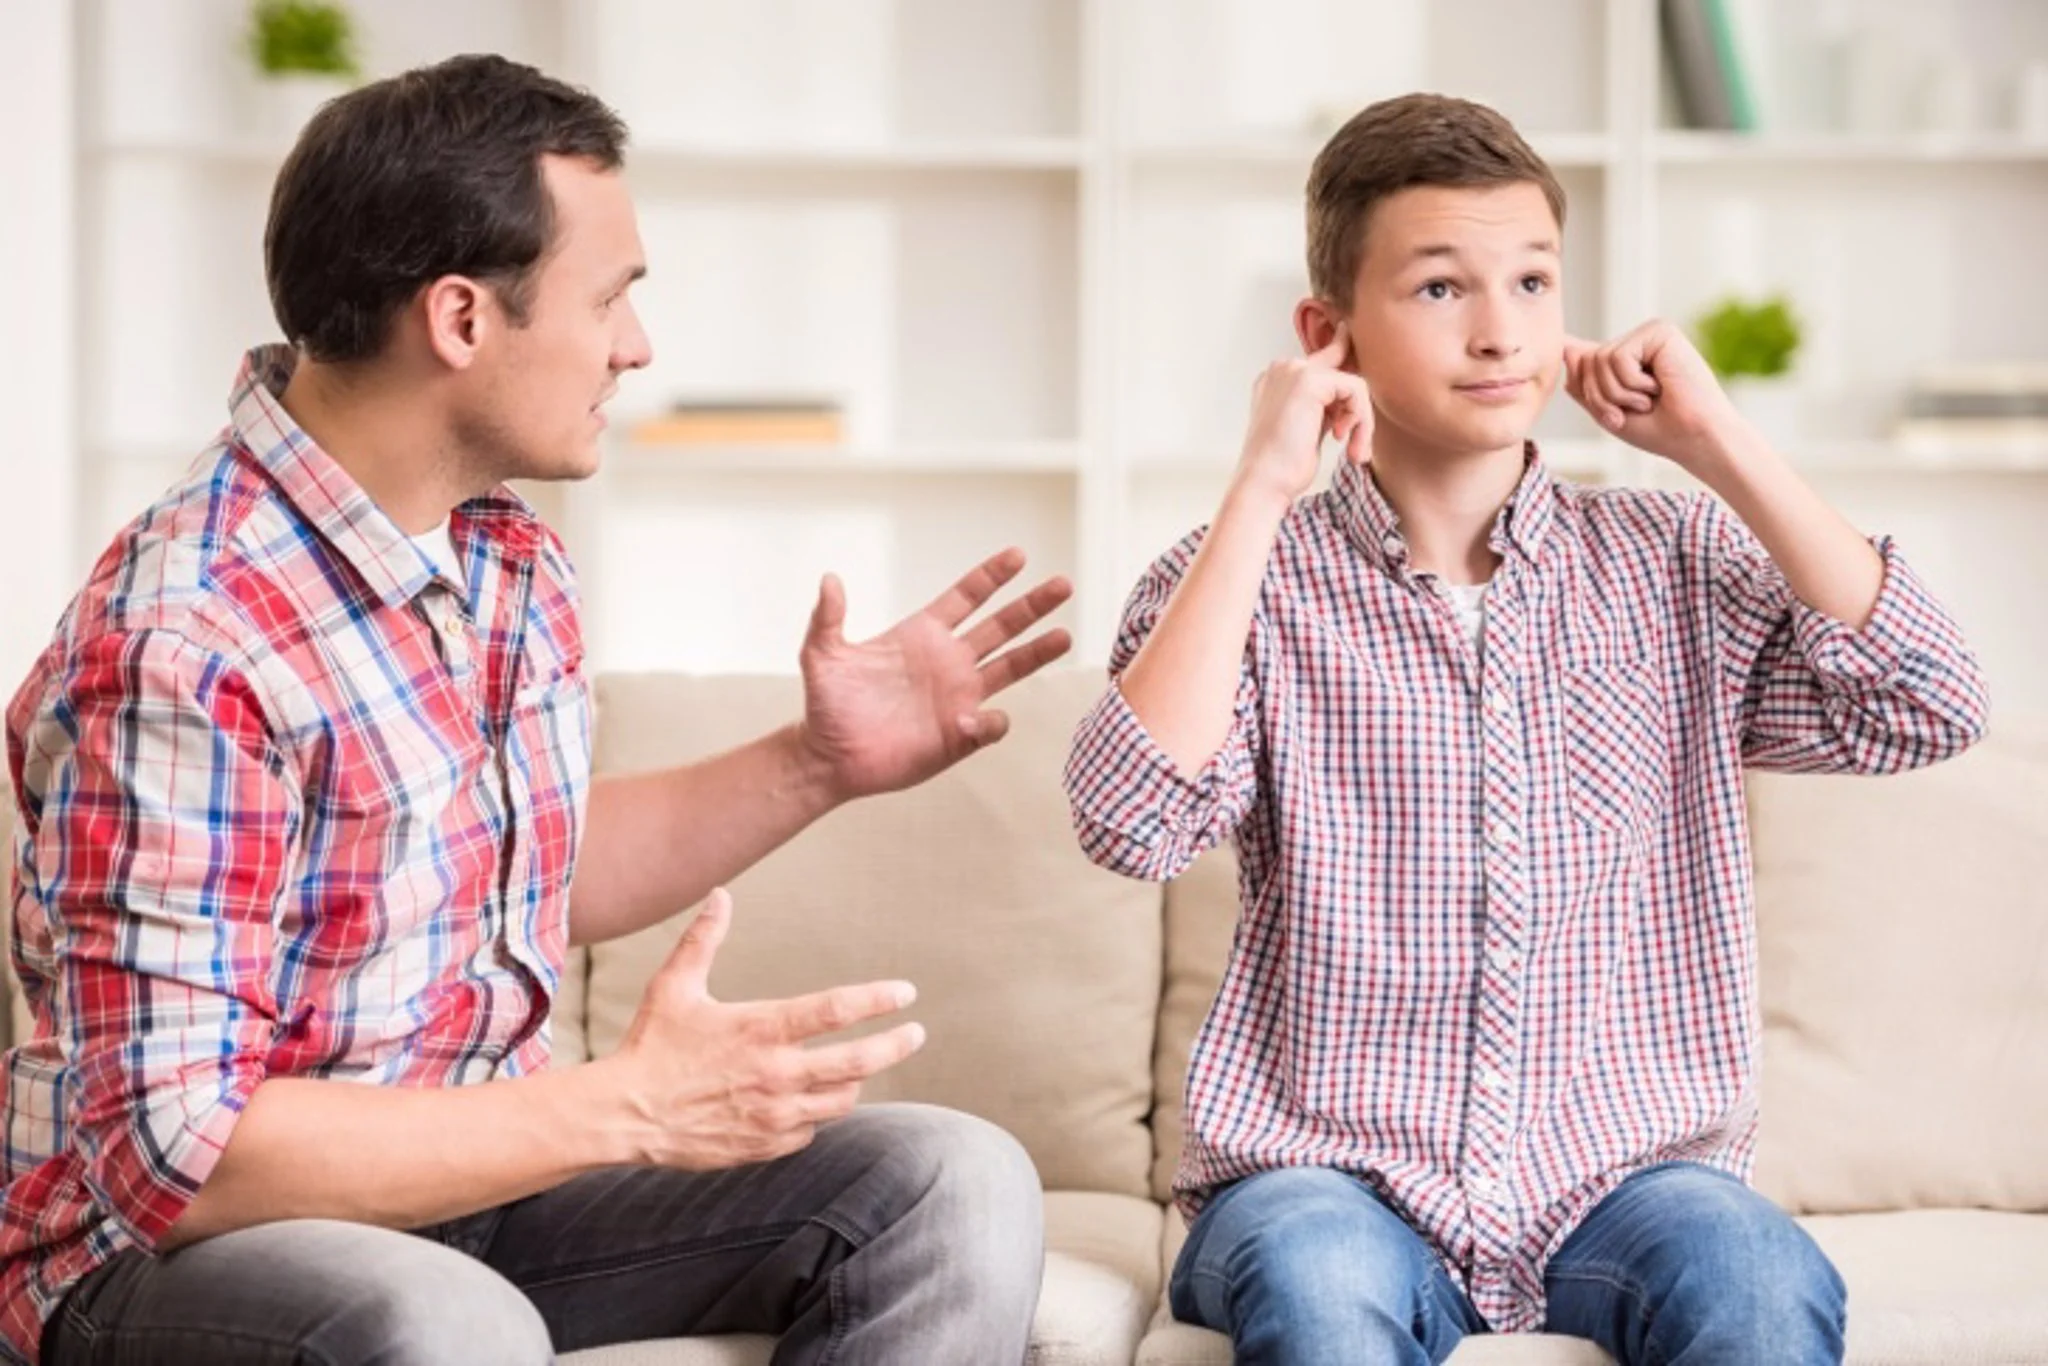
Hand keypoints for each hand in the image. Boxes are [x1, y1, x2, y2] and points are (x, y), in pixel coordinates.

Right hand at [606, 888, 925, 1169]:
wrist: (625, 1115)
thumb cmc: (651, 1045)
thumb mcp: (674, 986)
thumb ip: (703, 940)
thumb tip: (720, 895)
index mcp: (762, 1028)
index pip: (838, 1010)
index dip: (879, 999)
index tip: (906, 993)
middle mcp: (777, 1073)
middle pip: (860, 1061)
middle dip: (896, 1045)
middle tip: (915, 1034)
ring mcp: (775, 1114)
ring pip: (842, 1099)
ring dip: (855, 1080)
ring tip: (859, 1066)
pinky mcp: (766, 1145)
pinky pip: (810, 1130)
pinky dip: (816, 1114)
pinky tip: (808, 1101)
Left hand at [795, 549, 1072, 800]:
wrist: (829, 757)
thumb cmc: (826, 704)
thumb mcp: (821, 655)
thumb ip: (827, 618)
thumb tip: (829, 580)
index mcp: (922, 635)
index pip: (966, 598)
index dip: (991, 576)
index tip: (1018, 555)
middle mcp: (949, 662)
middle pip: (1001, 626)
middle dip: (1032, 605)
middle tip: (1063, 584)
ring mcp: (959, 697)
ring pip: (1010, 668)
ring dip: (1038, 653)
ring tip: (1065, 635)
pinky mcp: (959, 736)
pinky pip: (990, 723)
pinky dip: (990, 719)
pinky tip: (972, 718)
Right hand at [1234, 336, 1373, 507]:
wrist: (1264, 483)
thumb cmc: (1283, 467)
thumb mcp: (1307, 427)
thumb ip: (1325, 407)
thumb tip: (1354, 398)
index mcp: (1277, 380)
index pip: (1325, 363)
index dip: (1348, 381)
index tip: (1361, 397)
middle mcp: (1283, 369)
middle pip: (1343, 370)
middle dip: (1357, 408)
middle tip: (1358, 446)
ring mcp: (1294, 371)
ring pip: (1352, 383)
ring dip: (1362, 420)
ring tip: (1354, 451)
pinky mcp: (1310, 380)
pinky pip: (1356, 390)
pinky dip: (1361, 419)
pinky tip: (1345, 441)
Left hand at [1562, 320, 1746, 471]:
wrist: (1695, 438)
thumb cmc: (1658, 430)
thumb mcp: (1607, 411)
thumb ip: (1584, 382)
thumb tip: (1564, 346)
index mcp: (1625, 360)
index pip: (1582, 359)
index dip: (1582, 380)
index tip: (1599, 394)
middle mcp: (1635, 343)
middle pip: (1586, 362)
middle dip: (1601, 397)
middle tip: (1633, 411)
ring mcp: (1648, 335)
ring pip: (1599, 359)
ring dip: (1618, 393)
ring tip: (1648, 399)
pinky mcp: (1660, 331)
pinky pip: (1619, 356)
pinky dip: (1632, 383)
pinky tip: (1659, 386)